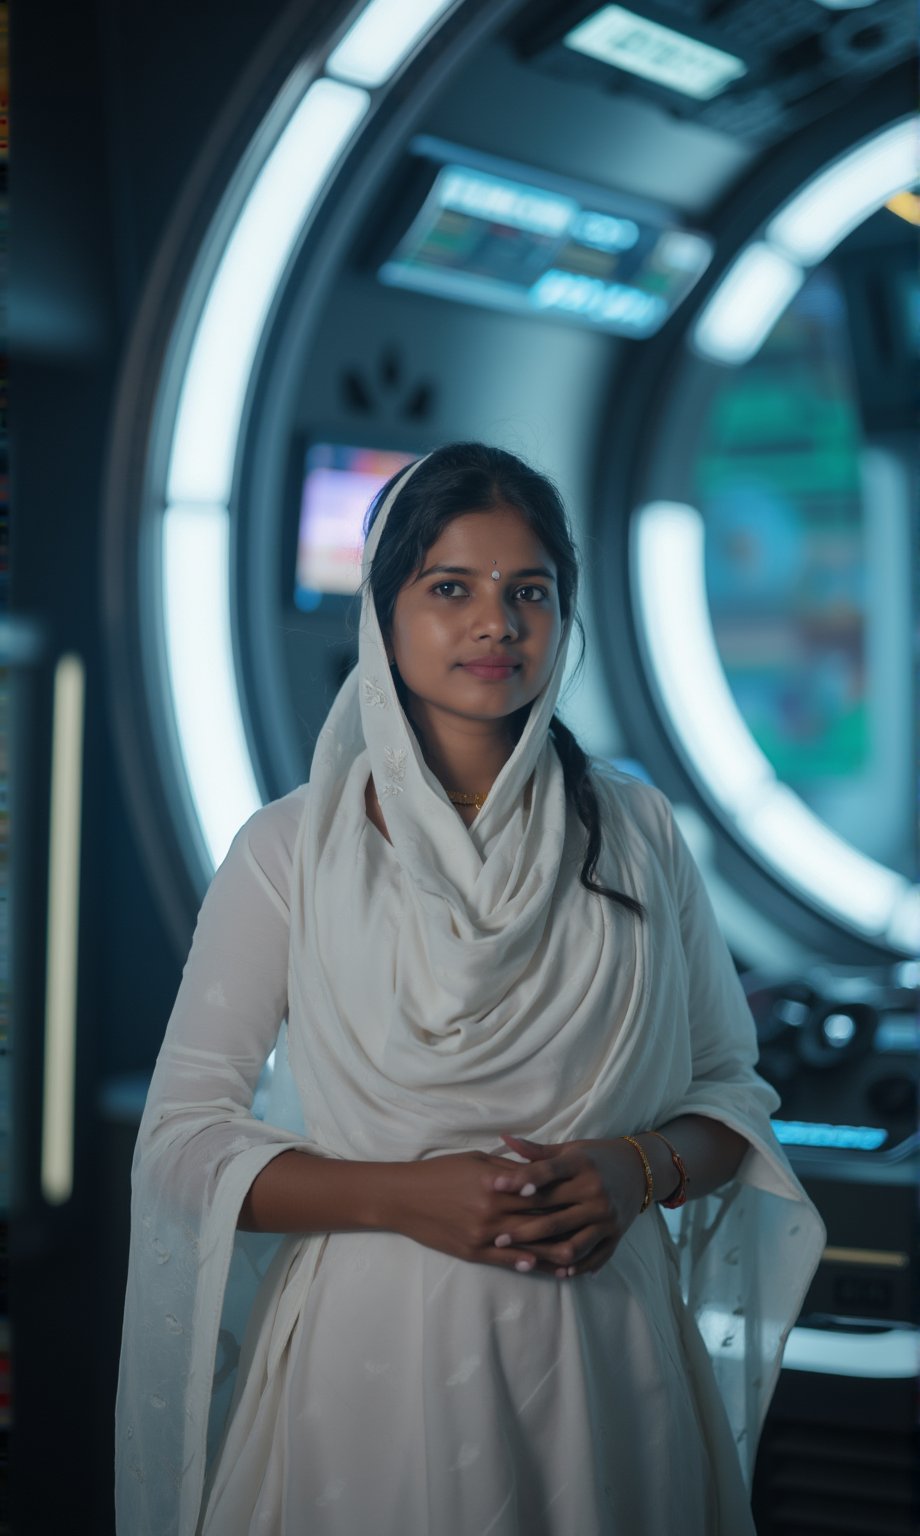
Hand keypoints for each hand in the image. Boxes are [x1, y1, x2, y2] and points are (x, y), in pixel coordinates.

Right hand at [390, 1150, 574, 1275]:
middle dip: (564, 1225)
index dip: (562, 1195)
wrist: (404, 1197)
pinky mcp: (473, 1251)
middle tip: (590, 1229)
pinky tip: (541, 1266)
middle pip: (537, 1218)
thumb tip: (535, 1171)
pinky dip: (525, 1263)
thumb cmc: (440, 1171)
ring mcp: (483, 1234)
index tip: (582, 1198)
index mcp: (495, 1183)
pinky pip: (505, 1260)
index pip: (537, 1190)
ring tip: (575, 1257)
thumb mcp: (476, 1159)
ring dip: (552, 1252)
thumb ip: (508, 1168)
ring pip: (527, 1244)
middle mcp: (493, 1210)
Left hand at [487, 1133, 649, 1277]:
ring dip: (545, 1254)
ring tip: (521, 1258)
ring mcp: (607, 1216)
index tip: (496, 1188)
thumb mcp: (569, 1149)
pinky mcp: (616, 1234)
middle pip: (554, 1216)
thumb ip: (537, 1152)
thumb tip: (504, 1139)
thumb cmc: (595, 1157)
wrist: (639, 1169)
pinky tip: (556, 1271)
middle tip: (497, 1237)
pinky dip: (576, 1267)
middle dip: (523, 1229)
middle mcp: (596, 1191)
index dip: (522, 1180)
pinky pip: (594, 1257)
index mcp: (582, 1165)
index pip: (548, 1173)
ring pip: (572, 1244)